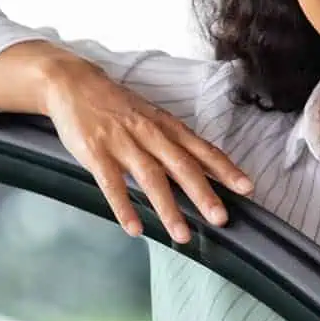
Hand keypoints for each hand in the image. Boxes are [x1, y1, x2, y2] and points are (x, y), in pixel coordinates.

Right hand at [0, 42, 251, 241]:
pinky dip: (124, 207)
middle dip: (204, 193)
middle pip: (182, 165)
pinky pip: (112, 184)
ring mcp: (122, 142)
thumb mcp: (150, 117)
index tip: (247, 188)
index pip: (201, 149)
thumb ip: (173, 143)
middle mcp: (149, 133)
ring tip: (182, 236)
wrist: (72, 84)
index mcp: (165, 126)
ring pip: (151, 178)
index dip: (225, 168)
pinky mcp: (96, 152)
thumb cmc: (117, 105)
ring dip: (168, 209)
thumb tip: (204, 168)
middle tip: (221, 218)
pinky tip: (134, 229)